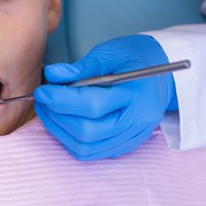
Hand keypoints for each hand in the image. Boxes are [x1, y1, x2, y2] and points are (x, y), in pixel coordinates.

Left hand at [34, 35, 176, 160]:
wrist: (163, 74)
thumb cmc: (136, 59)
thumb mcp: (110, 53)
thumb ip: (81, 67)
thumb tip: (52, 75)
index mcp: (137, 94)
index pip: (93, 105)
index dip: (62, 100)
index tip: (42, 91)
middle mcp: (137, 121)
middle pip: (88, 131)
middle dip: (57, 117)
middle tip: (43, 100)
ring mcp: (132, 137)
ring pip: (87, 147)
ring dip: (60, 130)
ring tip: (48, 110)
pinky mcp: (125, 146)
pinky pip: (92, 153)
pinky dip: (71, 140)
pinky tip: (62, 122)